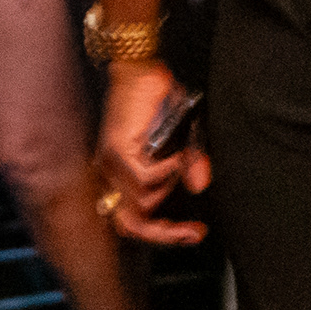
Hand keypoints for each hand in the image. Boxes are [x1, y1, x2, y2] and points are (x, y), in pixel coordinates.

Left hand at [94, 59, 206, 244]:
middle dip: (165, 233)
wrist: (143, 73)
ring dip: (171, 184)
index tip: (193, 234)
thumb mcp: (183, 139)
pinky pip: (148, 178)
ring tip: (179, 158)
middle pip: (131, 223)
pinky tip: (175, 153)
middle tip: (193, 230)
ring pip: (145, 200)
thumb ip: (190, 166)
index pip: (131, 222)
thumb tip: (199, 186)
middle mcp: (111, 174)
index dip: (162, 236)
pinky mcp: (117, 151)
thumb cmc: (159, 103)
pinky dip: (169, 169)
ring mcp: (111, 164)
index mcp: (121, 177)